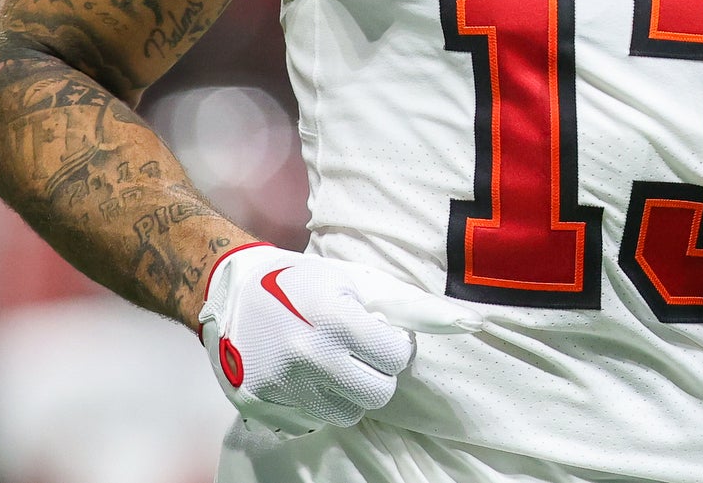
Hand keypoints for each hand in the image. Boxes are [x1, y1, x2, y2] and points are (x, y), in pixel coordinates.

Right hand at [197, 243, 482, 436]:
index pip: (398, 358)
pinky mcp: (262, 408)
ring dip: (347, 390)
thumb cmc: (304, 281)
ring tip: (330, 361)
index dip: (392, 344)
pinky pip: (313, 422)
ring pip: (348, 413)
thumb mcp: (358, 281)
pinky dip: (316, 403)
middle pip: (378, 394)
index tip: (376, 331)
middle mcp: (309, 359)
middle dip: (375, 373)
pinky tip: (304, 376)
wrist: (230, 290)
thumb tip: (473, 323)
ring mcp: (283, 388)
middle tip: (356, 349)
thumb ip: (415, 306)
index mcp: (337, 322)